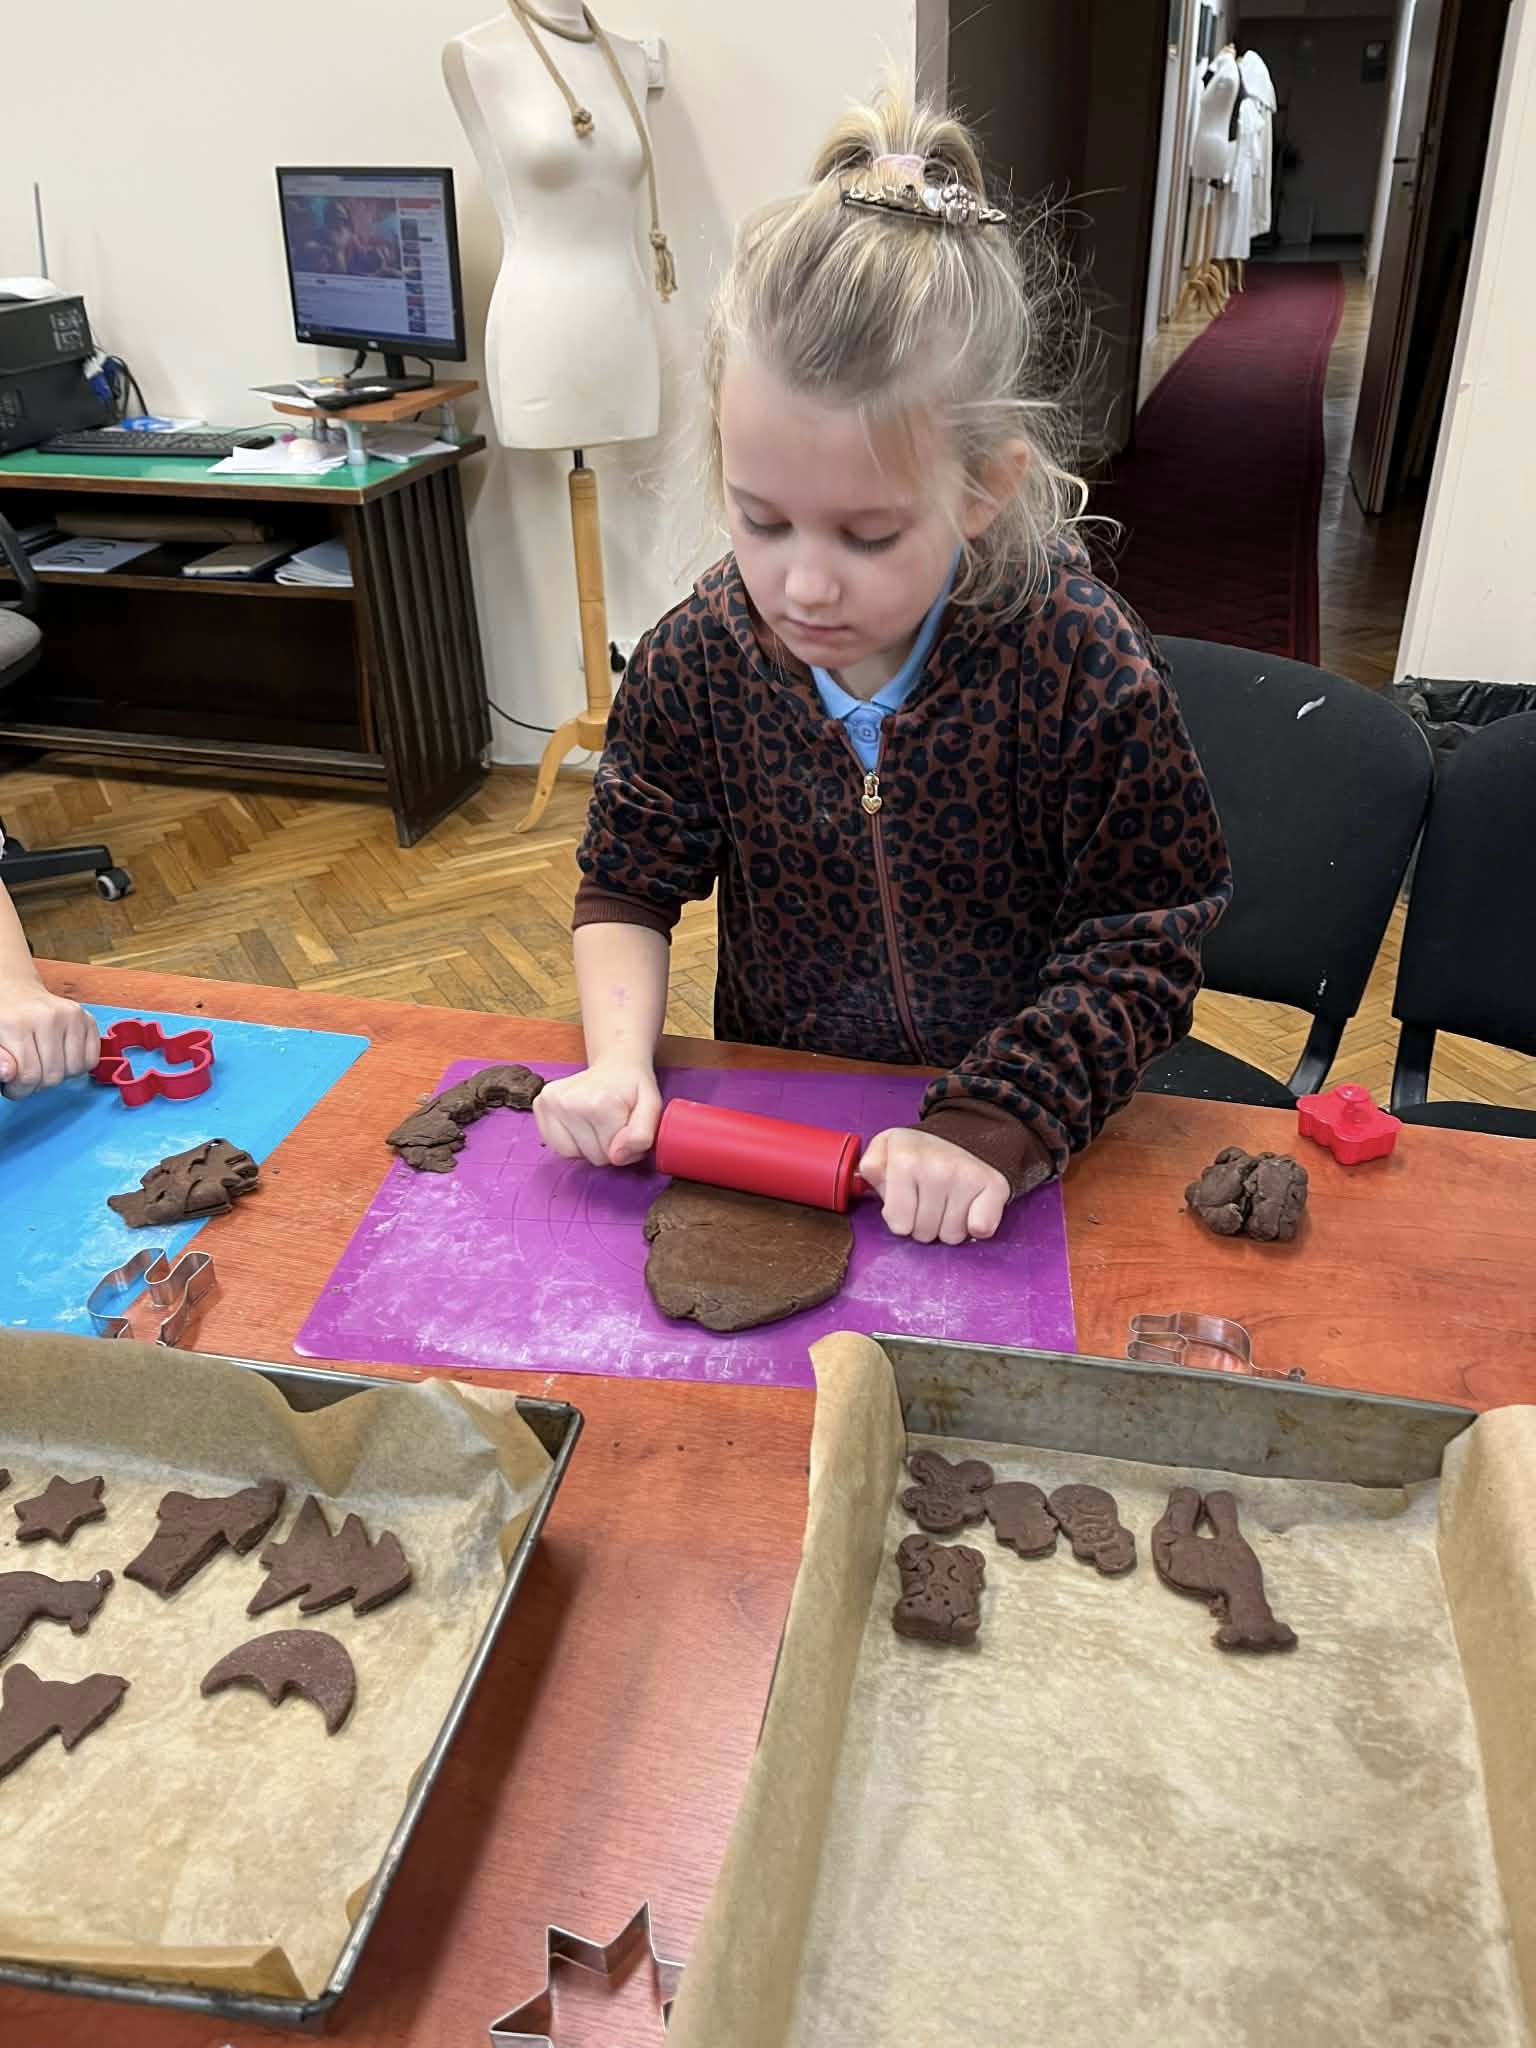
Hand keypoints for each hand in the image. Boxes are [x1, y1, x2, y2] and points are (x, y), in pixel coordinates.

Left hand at [0, 976, 99, 1099]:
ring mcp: (72, 1016)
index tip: (13, 1087)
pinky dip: (77, 1067)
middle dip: (38, 1085)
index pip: (29, 1075)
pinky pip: (91, 1060)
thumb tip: (8, 1074)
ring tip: (45, 1065)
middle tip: (28, 1076)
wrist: (16, 992)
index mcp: (18, 1024)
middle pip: (54, 1075)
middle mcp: (49, 1017)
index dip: (20, 1090)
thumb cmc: (2, 1019)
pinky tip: (61, 1058)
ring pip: (74, 1070)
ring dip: (59, 1076)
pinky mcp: (88, 1019)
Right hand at [533, 1057, 661, 1167]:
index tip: (627, 1125)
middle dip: (607, 1146)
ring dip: (588, 1146)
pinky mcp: (539, 1105)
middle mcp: (568, 1102)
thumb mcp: (652, 1106)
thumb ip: (642, 1134)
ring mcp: (549, 1102)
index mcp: (599, 1103)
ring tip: (597, 1122)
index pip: (613, 1155)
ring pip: (572, 1155)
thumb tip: (616, 1156)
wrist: (615, 1064)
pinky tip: (580, 1124)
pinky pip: (556, 1147)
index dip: (625, 1146)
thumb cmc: (632, 1087)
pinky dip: (570, 1142)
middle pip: (593, 1156)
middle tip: (613, 1123)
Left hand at [859, 1127, 1009, 1244]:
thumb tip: (874, 1182)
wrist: (968, 1132)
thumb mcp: (886, 1149)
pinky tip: (971, 1208)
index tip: (908, 1198)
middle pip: (924, 1233)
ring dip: (949, 1225)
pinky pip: (982, 1230)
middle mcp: (937, 1167)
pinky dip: (977, 1226)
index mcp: (904, 1159)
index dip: (901, 1216)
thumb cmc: (921, 1151)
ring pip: (951, 1236)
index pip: (898, 1224)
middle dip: (924, 1223)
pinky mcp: (995, 1186)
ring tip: (949, 1200)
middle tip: (930, 1199)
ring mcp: (968, 1176)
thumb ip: (871, 1167)